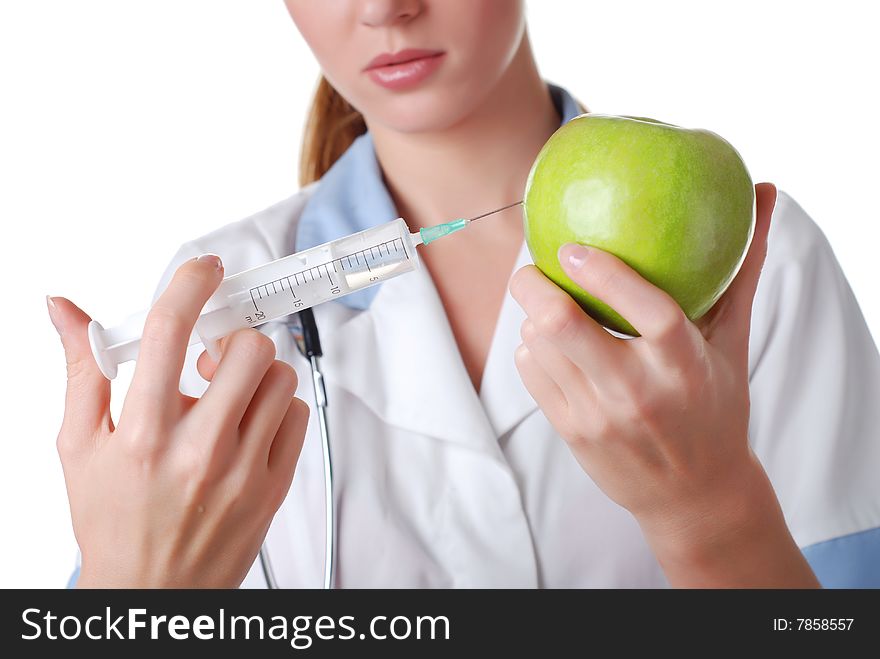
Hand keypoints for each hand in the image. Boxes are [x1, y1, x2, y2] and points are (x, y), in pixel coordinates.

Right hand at [48, 254, 308, 587]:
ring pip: (276, 378)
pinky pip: (294, 415)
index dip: (190, 284)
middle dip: (229, 339)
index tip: (203, 270)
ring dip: (253, 372)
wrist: (152, 594)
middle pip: (245, 349)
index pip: (171, 332)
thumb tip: (65, 309)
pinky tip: (246, 423)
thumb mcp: (79, 446)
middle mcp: (197, 450)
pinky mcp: (274, 486)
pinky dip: (274, 406)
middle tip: (211, 355)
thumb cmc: (112, 521)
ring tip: (225, 394)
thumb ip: (82, 370)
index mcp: (141, 434)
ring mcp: (243, 470)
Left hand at [509, 183, 817, 586]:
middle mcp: (639, 391)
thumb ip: (741, 271)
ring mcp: (600, 416)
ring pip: (539, 345)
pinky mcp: (572, 433)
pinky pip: (532, 374)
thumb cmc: (716, 407)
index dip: (604, 272)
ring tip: (546, 304)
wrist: (693, 494)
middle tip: (533, 268)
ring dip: (533, 316)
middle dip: (532, 285)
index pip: (646, 308)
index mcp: (686, 365)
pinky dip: (532, 348)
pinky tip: (548, 343)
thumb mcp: (733, 343)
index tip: (574, 247)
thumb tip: (766, 191)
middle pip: (563, 324)